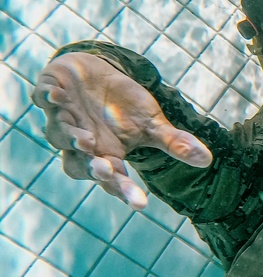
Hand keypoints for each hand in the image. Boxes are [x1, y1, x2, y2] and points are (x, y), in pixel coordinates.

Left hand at [32, 52, 211, 208]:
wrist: (95, 73)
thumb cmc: (123, 104)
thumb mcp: (151, 123)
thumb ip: (173, 143)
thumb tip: (206, 159)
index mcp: (106, 154)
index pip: (115, 180)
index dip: (126, 192)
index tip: (142, 204)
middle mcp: (81, 143)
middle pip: (79, 165)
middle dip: (91, 168)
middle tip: (106, 168)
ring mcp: (62, 119)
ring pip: (59, 135)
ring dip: (71, 138)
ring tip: (85, 138)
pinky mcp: (49, 94)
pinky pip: (41, 99)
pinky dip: (48, 99)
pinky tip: (56, 96)